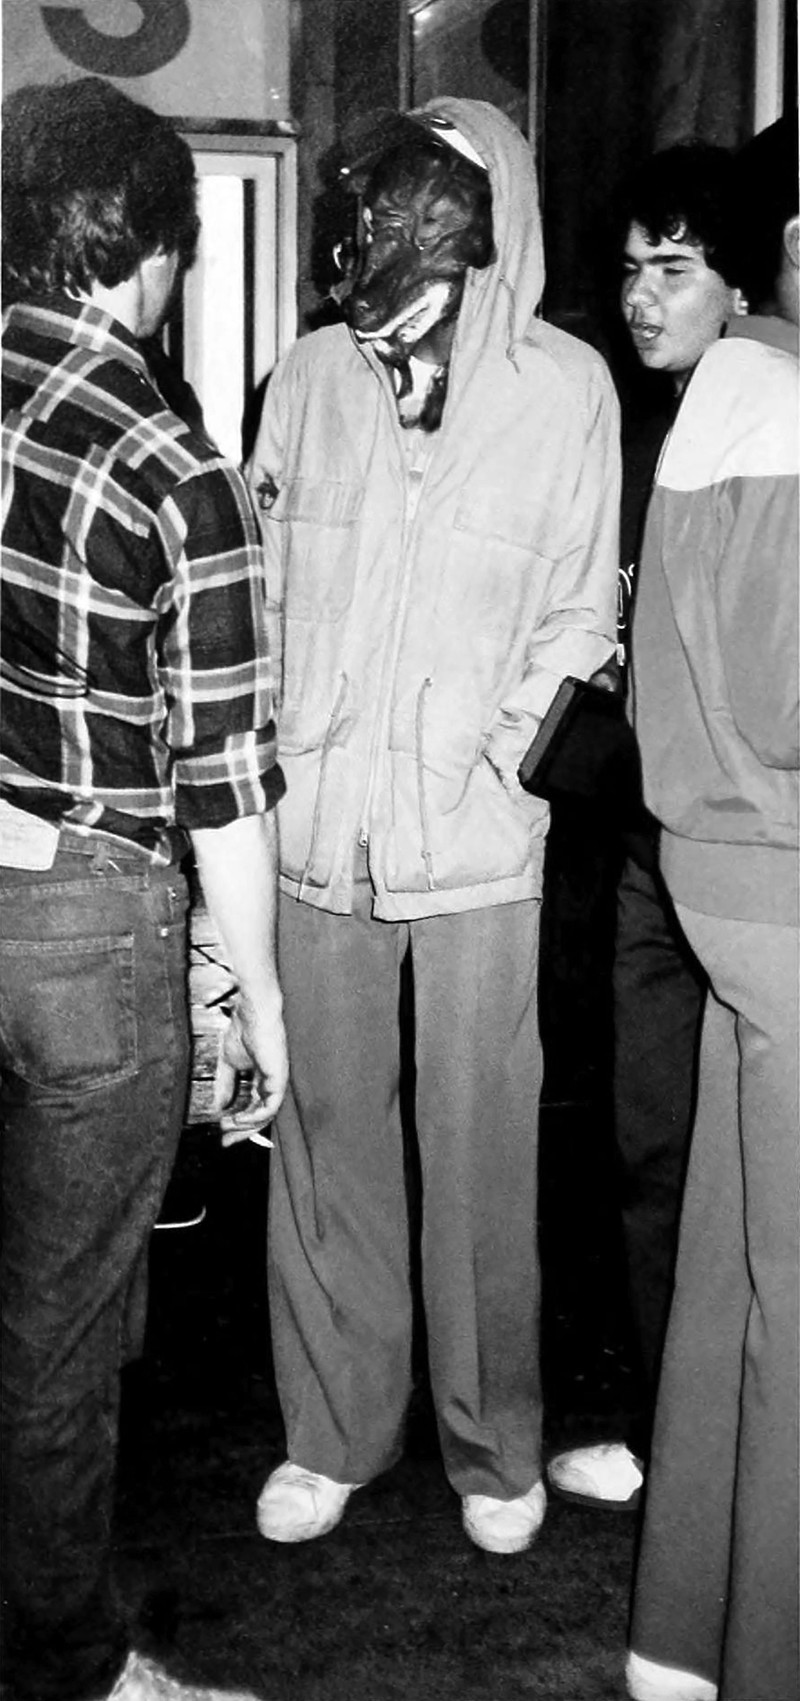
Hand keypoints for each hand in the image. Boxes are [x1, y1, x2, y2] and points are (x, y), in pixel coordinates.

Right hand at [213, 992, 288, 1147]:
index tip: (222, 1133)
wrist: (251, 1012)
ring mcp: (277, 1081)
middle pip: (260, 1116)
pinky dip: (253, 1116)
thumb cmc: (243, 1029)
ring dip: (245, 1125)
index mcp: (261, 1079)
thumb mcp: (228, 1063)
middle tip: (225, 1141)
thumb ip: (225, 1085)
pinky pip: (270, 1106)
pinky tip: (237, 1118)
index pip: (253, 1107)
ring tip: (227, 1127)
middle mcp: (272, 1083)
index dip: (238, 1122)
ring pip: (266, 1115)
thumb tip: (218, 1107)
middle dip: (241, 1131)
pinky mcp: (279, 1078)